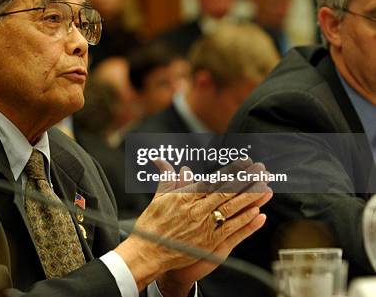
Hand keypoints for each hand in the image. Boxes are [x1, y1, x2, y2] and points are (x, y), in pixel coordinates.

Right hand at [114, 159, 271, 290]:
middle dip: (246, 180)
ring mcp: (204, 226)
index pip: (214, 180)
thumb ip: (167, 178)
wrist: (149, 252)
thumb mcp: (158, 197)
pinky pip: (231, 229)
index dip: (231, 171)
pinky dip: (245, 221)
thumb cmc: (152, 225)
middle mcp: (197, 210)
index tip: (245, 162)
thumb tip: (163, 161)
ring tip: (265, 186)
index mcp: (185, 197)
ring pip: (232, 208)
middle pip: (227, 192)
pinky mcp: (209, 242)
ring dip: (251, 197)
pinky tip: (258, 212)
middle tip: (262, 170)